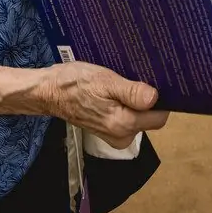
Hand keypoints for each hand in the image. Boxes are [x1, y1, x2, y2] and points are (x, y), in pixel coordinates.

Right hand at [36, 62, 168, 148]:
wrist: (50, 92)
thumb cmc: (75, 83)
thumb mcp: (105, 81)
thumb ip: (131, 92)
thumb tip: (155, 98)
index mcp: (123, 124)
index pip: (159, 116)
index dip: (161, 99)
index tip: (156, 81)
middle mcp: (121, 136)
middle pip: (150, 118)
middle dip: (147, 99)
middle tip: (137, 77)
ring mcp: (114, 135)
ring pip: (139, 118)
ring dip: (136, 101)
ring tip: (125, 81)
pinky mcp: (108, 130)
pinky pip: (127, 117)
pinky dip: (126, 105)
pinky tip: (117, 89)